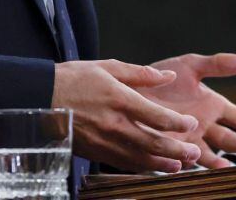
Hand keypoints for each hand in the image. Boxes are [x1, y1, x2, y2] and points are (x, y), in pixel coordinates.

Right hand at [52, 59, 201, 172]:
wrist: (40, 98)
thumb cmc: (74, 78)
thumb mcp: (108, 66)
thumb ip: (141, 74)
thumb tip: (169, 76)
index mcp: (119, 99)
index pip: (156, 116)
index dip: (178, 123)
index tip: (192, 124)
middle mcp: (113, 124)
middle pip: (152, 142)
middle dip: (177, 150)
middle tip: (195, 153)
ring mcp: (103, 141)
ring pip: (139, 158)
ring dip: (162, 164)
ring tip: (181, 166)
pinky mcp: (94, 152)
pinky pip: (123, 164)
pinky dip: (141, 168)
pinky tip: (153, 168)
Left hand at [142, 53, 235, 167]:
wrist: (131, 90)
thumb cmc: (163, 77)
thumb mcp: (191, 66)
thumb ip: (217, 64)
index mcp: (214, 106)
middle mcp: (205, 126)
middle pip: (230, 140)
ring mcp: (190, 140)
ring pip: (211, 156)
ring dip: (221, 162)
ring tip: (229, 166)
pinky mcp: (172, 150)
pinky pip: (186, 163)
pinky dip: (194, 167)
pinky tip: (198, 168)